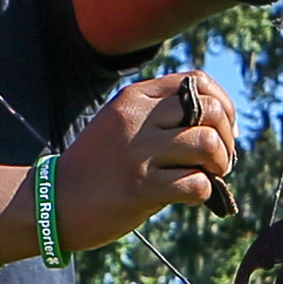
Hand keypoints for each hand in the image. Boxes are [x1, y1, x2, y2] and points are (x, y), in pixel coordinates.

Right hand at [54, 69, 236, 249]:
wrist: (55, 202)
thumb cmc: (97, 167)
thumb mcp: (120, 125)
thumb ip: (159, 116)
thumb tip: (217, 126)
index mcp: (133, 98)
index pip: (196, 81)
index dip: (222, 104)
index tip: (222, 129)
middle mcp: (136, 119)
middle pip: (209, 110)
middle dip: (226, 138)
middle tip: (219, 160)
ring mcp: (138, 152)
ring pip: (207, 143)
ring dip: (219, 164)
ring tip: (209, 176)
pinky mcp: (140, 187)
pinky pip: (195, 183)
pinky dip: (203, 192)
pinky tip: (190, 197)